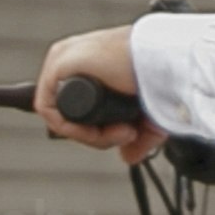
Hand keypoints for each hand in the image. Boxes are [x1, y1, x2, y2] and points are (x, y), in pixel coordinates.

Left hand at [28, 27, 149, 146]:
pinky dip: (73, 129)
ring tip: (122, 132)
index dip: (100, 129)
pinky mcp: (56, 65)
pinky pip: (49, 109)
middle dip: (99, 135)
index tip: (127, 133)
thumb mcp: (148, 110)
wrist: (165, 58)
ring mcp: (62, 60)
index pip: (79, 107)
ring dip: (91, 136)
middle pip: (71, 114)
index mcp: (90, 61)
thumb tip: (128, 157)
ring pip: (61, 115)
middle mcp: (72, 58)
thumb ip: (138, 136)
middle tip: (128, 135)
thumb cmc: (161, 70)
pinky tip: (99, 132)